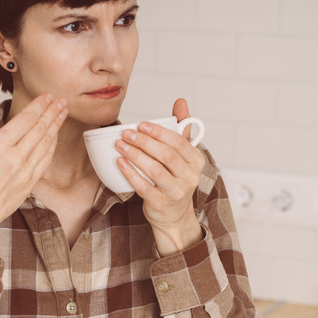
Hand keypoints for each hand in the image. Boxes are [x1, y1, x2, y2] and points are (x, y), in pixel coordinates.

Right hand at [0, 94, 67, 267]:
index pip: (24, 120)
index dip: (38, 106)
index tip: (47, 96)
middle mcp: (14, 159)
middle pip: (39, 129)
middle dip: (52, 112)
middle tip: (61, 99)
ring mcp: (24, 172)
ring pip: (46, 143)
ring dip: (55, 126)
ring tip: (62, 112)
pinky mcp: (29, 183)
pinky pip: (45, 160)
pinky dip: (52, 145)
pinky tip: (54, 137)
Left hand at [115, 98, 204, 254]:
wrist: (174, 215)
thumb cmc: (176, 179)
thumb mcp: (183, 155)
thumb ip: (181, 128)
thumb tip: (181, 102)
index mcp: (197, 161)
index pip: (179, 142)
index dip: (159, 132)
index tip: (141, 125)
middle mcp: (190, 177)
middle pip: (166, 155)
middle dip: (144, 142)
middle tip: (126, 133)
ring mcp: (176, 192)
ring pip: (155, 170)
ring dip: (135, 155)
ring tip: (120, 145)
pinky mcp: (161, 203)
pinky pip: (144, 186)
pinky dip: (131, 173)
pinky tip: (120, 163)